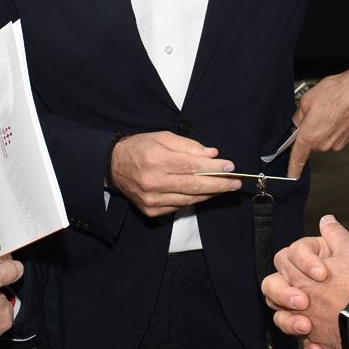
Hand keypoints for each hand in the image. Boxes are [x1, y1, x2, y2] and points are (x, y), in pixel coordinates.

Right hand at [108, 130, 240, 216]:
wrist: (113, 166)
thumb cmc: (139, 148)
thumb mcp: (162, 137)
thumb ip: (188, 145)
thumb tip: (212, 154)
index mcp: (156, 160)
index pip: (191, 166)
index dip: (213, 168)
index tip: (230, 166)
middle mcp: (153, 181)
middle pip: (193, 185)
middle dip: (218, 185)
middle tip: (235, 183)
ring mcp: (152, 199)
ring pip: (188, 199)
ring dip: (209, 194)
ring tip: (223, 187)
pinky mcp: (151, 210)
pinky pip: (178, 207)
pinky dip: (193, 200)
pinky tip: (204, 193)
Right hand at [263, 214, 348, 348]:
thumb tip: (328, 222)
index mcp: (313, 258)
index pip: (293, 253)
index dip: (304, 262)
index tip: (323, 274)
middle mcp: (302, 281)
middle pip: (273, 282)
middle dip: (284, 292)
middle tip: (304, 301)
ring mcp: (303, 307)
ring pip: (279, 311)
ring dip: (288, 320)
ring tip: (307, 327)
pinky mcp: (310, 330)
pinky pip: (299, 338)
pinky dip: (308, 344)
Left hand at [288, 65, 348, 178]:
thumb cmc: (337, 92)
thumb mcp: (307, 100)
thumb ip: (298, 116)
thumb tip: (298, 122)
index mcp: (310, 136)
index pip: (298, 158)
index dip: (293, 168)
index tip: (291, 175)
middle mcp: (324, 144)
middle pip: (311, 144)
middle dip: (310, 132)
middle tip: (315, 115)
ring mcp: (338, 143)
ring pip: (324, 140)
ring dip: (323, 129)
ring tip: (329, 111)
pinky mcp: (348, 140)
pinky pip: (335, 137)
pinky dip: (334, 128)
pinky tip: (337, 114)